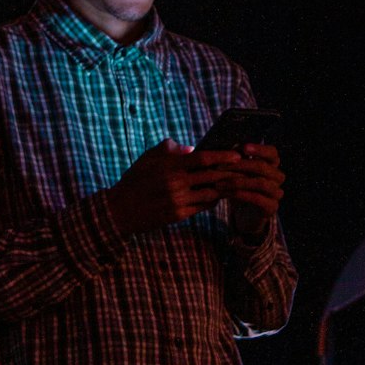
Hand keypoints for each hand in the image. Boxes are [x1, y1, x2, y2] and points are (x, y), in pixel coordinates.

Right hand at [106, 139, 243, 236]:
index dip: (222, 155)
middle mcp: (176, 183)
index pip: (202, 158)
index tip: (237, 154)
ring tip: (235, 182)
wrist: (120, 210)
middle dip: (230, 172)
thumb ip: (169, 149)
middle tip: (244, 168)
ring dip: (224, 188)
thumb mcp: (148, 158)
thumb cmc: (135, 179)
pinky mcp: (178, 215)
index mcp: (170, 166)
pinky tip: (217, 196)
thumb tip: (191, 149)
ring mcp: (178, 200)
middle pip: (211, 176)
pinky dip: (212, 201)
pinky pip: (202, 207)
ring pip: (210, 193)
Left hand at [222, 143, 284, 235]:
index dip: (260, 149)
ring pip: (260, 183)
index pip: (272, 152)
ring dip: (237, 181)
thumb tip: (229, 146)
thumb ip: (236, 159)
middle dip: (240, 165)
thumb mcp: (238, 172)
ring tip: (220, 183)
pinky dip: (241, 194)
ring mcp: (276, 193)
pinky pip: (258, 199)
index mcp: (272, 164)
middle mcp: (277, 177)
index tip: (244, 147)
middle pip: (263, 167)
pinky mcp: (272, 208)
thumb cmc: (241, 187)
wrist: (245, 215)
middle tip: (220, 166)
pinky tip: (228, 193)